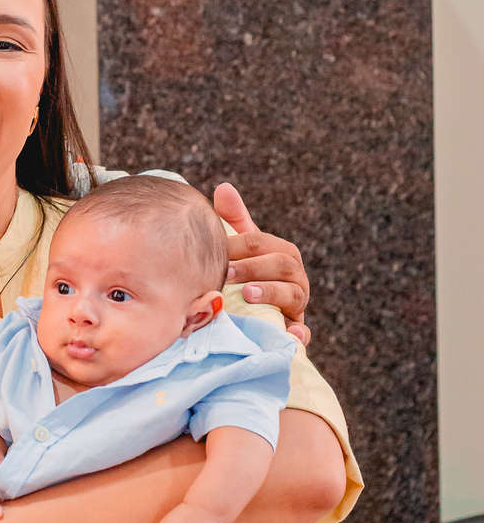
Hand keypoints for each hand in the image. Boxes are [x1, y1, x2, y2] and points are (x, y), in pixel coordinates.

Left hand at [216, 182, 310, 344]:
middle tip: (226, 274)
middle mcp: (295, 277)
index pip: (262, 243)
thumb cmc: (247, 273)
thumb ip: (235, 220)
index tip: (218, 250)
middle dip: (253, 267)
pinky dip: (298, 334)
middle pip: (282, 265)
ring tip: (247, 295)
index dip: (239, 245)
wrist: (256, 315)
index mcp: (282, 253)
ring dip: (270, 293)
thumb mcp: (242, 248)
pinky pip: (302, 333)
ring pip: (293, 294)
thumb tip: (223, 187)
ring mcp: (298, 305)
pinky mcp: (296, 331)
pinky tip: (289, 334)